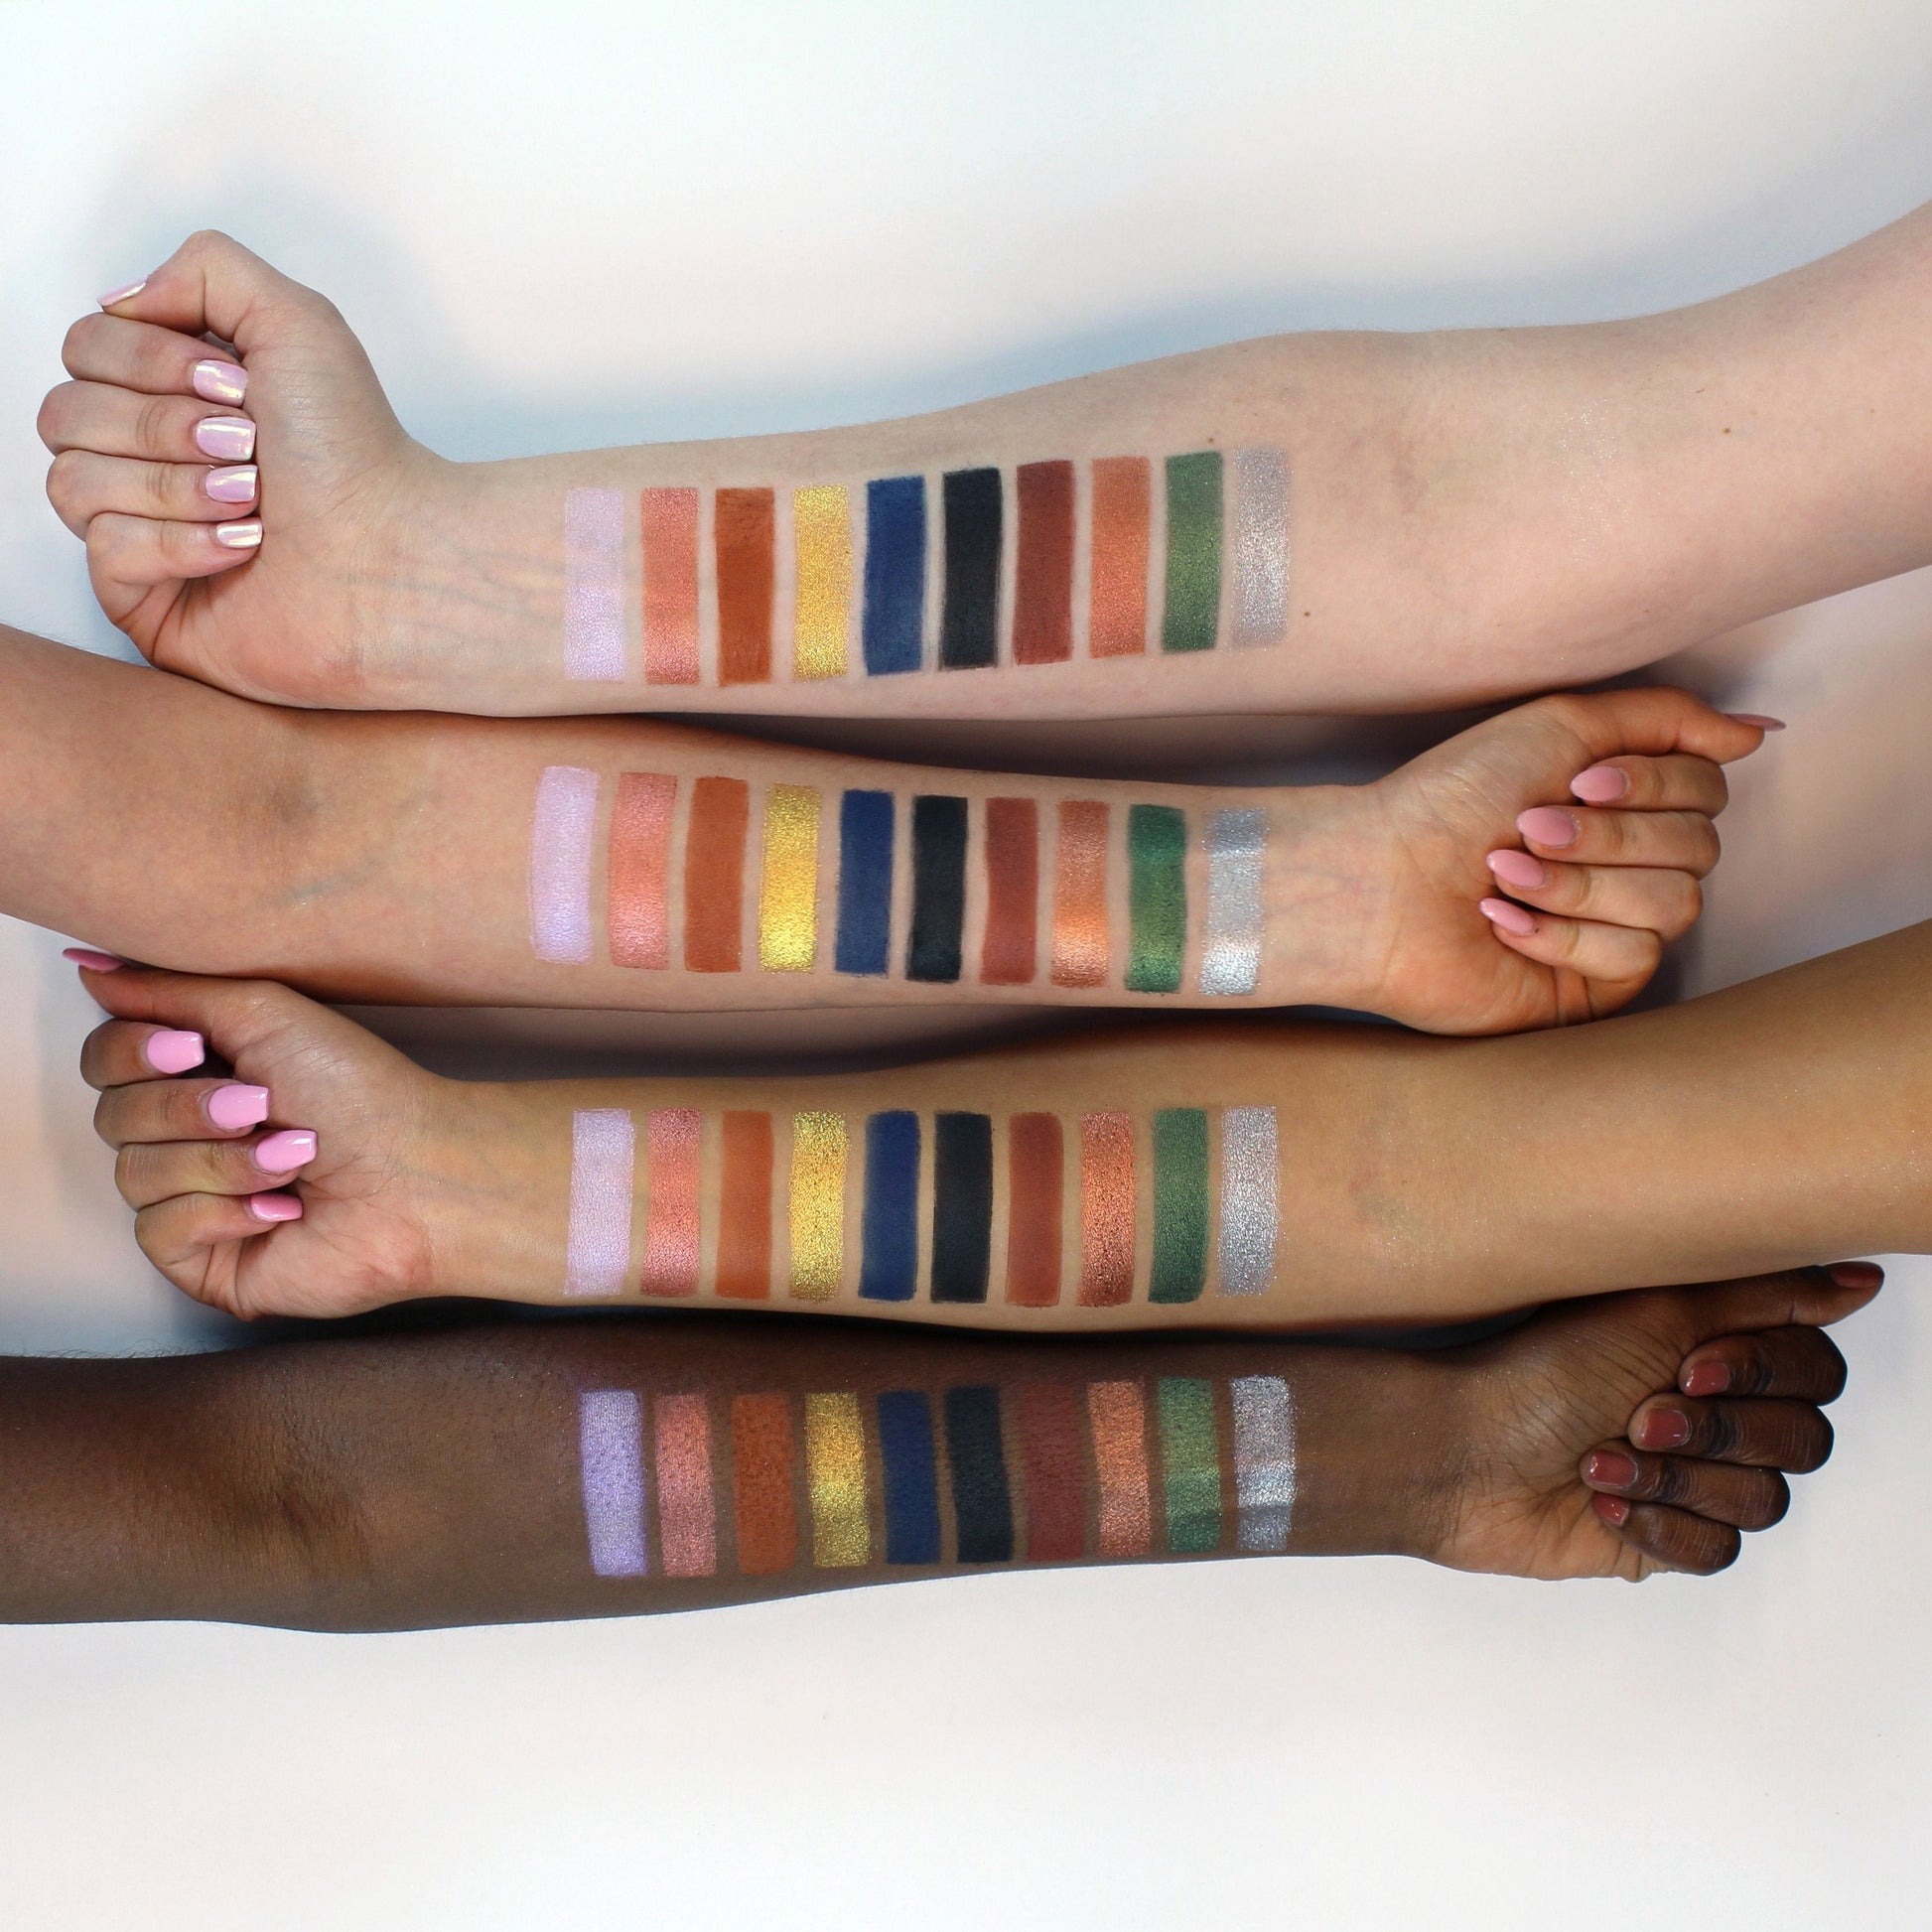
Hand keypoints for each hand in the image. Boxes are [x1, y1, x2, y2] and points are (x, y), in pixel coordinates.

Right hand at [39, 231, 428, 704]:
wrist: (393, 555)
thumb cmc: (355, 453)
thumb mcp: (295, 319)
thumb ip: (206, 267)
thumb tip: (124, 298)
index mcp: (174, 393)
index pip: (83, 348)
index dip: (150, 360)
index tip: (237, 386)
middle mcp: (151, 459)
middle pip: (63, 412)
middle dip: (163, 423)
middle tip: (248, 445)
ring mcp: (141, 530)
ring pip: (72, 481)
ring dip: (175, 485)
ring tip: (252, 501)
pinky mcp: (144, 598)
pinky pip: (105, 550)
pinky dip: (179, 544)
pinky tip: (243, 550)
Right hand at [76, 961, 443, 1317]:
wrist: (418, 1175)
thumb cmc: (360, 1091)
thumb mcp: (265, 1014)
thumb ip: (168, 989)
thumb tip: (88, 964)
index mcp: (198, 1074)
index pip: (103, 1058)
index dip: (134, 1052)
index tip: (195, 1049)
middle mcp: (186, 1136)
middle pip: (111, 1114)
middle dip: (189, 1108)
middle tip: (263, 1106)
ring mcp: (190, 1200)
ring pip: (132, 1173)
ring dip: (222, 1160)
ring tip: (294, 1158)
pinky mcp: (202, 1259)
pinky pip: (157, 1230)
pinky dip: (223, 1210)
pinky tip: (281, 1210)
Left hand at [1353, 687, 1767, 1030]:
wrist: (1377, 880)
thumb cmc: (1450, 800)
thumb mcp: (1559, 726)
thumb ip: (1664, 719)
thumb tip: (1756, 733)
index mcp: (1622, 803)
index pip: (1707, 789)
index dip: (1651, 784)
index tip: (1576, 780)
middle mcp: (1627, 866)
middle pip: (1700, 848)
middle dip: (1609, 835)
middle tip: (1527, 828)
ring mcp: (1614, 930)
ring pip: (1675, 905)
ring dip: (1579, 883)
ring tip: (1503, 876)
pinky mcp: (1590, 988)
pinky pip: (1631, 957)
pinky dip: (1559, 933)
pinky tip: (1501, 925)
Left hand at [1434, 1264, 1873, 1577]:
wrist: (1460, 1451)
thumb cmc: (1535, 1370)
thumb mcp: (1654, 1309)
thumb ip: (1766, 1295)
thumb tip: (1858, 1281)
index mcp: (1712, 1348)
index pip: (1813, 1372)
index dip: (1762, 1374)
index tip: (1690, 1364)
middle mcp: (1711, 1412)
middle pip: (1801, 1440)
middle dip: (1718, 1430)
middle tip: (1640, 1413)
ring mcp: (1690, 1478)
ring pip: (1762, 1501)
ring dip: (1675, 1477)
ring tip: (1600, 1458)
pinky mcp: (1665, 1540)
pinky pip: (1718, 1552)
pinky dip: (1658, 1526)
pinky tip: (1602, 1502)